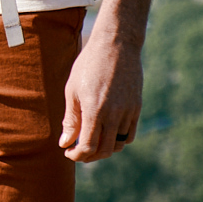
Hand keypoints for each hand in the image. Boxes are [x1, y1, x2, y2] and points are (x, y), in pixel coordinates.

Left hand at [59, 32, 141, 162]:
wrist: (116, 45)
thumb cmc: (88, 65)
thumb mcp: (72, 90)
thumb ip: (70, 119)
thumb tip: (65, 143)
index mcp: (95, 111)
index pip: (88, 147)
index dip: (77, 155)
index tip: (68, 152)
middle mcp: (114, 114)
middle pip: (104, 150)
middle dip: (89, 157)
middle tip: (78, 151)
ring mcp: (128, 112)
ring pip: (118, 144)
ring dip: (104, 149)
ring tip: (91, 142)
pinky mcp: (137, 107)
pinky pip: (129, 134)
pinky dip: (118, 140)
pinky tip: (106, 133)